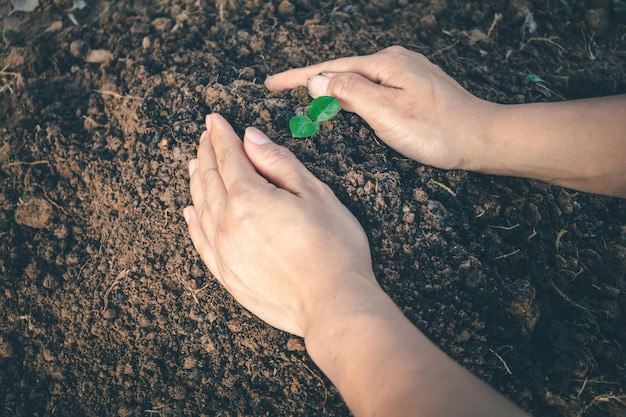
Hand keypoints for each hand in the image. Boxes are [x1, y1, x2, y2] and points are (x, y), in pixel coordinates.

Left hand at [184, 114, 377, 336]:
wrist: (332, 304)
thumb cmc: (333, 247)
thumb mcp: (314, 194)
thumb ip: (278, 163)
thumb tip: (250, 138)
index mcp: (250, 198)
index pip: (229, 158)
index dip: (221, 136)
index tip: (214, 120)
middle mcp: (228, 223)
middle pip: (211, 180)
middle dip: (207, 154)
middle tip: (204, 136)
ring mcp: (224, 251)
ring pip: (201, 207)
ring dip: (197, 182)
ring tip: (194, 164)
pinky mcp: (226, 275)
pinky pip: (201, 241)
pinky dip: (193, 222)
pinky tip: (189, 211)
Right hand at [265, 46, 496, 170]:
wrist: (482, 138)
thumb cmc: (437, 131)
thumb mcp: (386, 113)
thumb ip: (348, 94)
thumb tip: (317, 80)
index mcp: (385, 63)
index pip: (329, 68)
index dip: (297, 78)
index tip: (270, 83)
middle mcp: (394, 61)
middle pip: (342, 71)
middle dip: (311, 82)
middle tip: (281, 91)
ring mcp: (406, 72)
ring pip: (358, 80)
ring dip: (332, 91)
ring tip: (307, 102)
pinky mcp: (414, 86)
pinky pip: (373, 88)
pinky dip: (353, 97)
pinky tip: (345, 105)